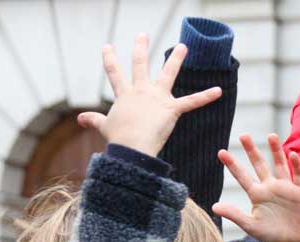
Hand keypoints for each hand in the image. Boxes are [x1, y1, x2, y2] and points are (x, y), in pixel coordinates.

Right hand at [77, 34, 221, 156]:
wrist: (132, 147)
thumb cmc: (119, 141)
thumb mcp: (105, 127)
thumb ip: (94, 120)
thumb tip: (80, 119)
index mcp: (124, 96)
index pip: (115, 74)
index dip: (110, 60)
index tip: (107, 47)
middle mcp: (140, 91)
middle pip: (140, 64)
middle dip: (140, 48)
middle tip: (142, 35)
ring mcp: (156, 98)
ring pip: (168, 74)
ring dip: (176, 59)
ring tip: (183, 46)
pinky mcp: (171, 109)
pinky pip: (192, 102)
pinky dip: (206, 97)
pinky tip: (218, 90)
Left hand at [213, 134, 299, 241]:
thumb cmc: (269, 235)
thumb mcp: (250, 226)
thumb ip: (234, 215)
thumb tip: (214, 207)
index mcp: (257, 194)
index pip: (242, 176)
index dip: (232, 165)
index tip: (221, 152)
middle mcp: (270, 187)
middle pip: (260, 164)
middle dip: (252, 151)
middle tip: (243, 135)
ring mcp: (285, 188)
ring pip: (280, 165)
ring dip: (276, 151)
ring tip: (271, 136)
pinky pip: (298, 175)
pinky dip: (296, 165)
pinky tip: (292, 154)